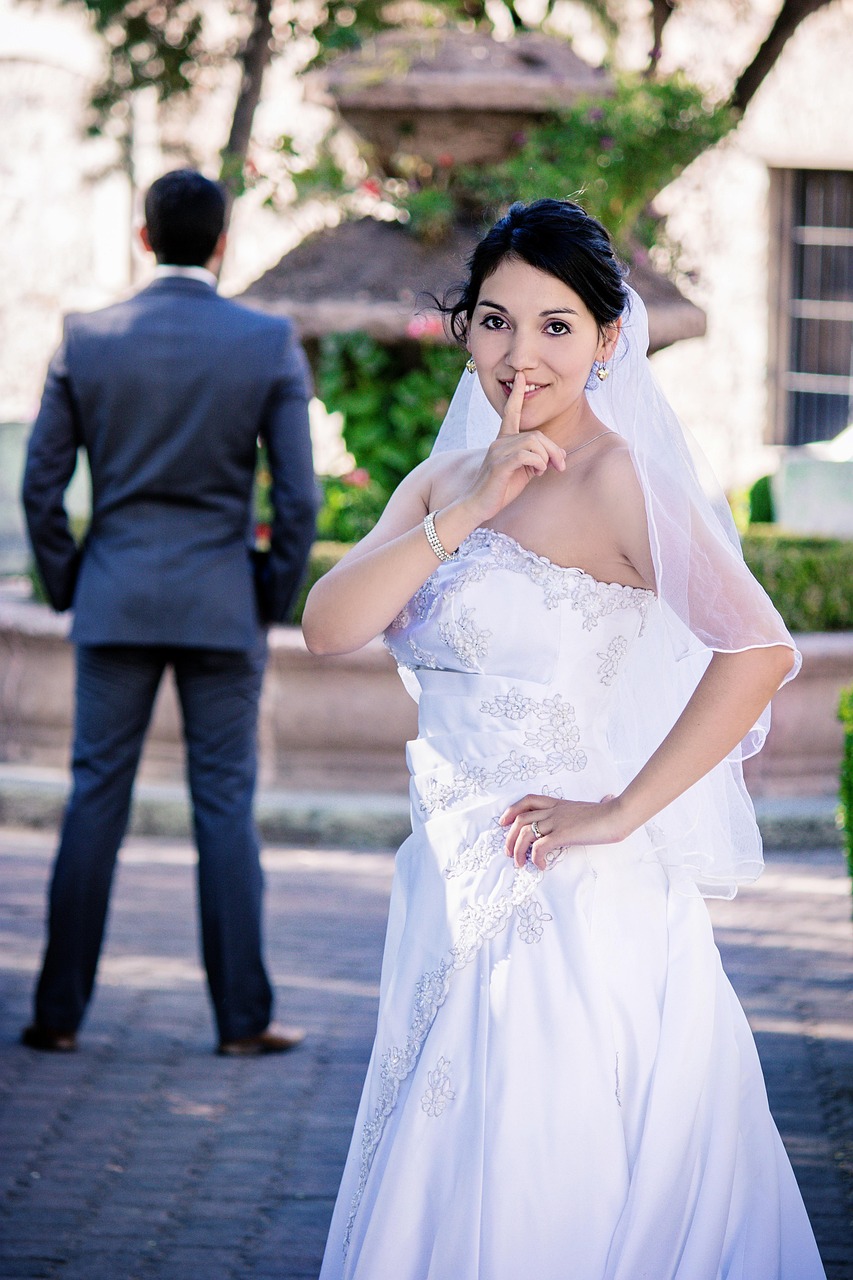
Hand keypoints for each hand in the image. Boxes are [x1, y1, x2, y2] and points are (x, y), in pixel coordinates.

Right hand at [465, 373, 566, 521]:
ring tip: (544, 471)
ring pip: (533, 443)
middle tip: (560, 466)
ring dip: (546, 458)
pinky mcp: (499, 464)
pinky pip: (526, 455)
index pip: (511, 412)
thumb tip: (559, 455)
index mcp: (503, 440)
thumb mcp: (523, 471)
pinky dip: (538, 463)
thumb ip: (537, 458)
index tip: (520, 376)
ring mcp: (498, 452)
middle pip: (536, 435)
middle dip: (553, 450)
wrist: (477, 506)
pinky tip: (537, 473)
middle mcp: (499, 442)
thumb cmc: (500, 489)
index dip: (516, 394)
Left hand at [499, 793, 627, 869]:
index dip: (512, 810)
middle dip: (509, 836)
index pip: (529, 800)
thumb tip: (608, 798)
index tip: (504, 822)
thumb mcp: (598, 805)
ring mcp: (557, 821)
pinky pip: (540, 846)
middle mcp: (554, 811)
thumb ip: (598, 803)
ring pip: (525, 832)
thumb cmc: (612, 812)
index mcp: (559, 804)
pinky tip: (541, 866)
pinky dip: (535, 858)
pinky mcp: (563, 834)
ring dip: (518, 850)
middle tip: (508, 852)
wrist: (618, 814)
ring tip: (520, 864)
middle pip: (520, 819)